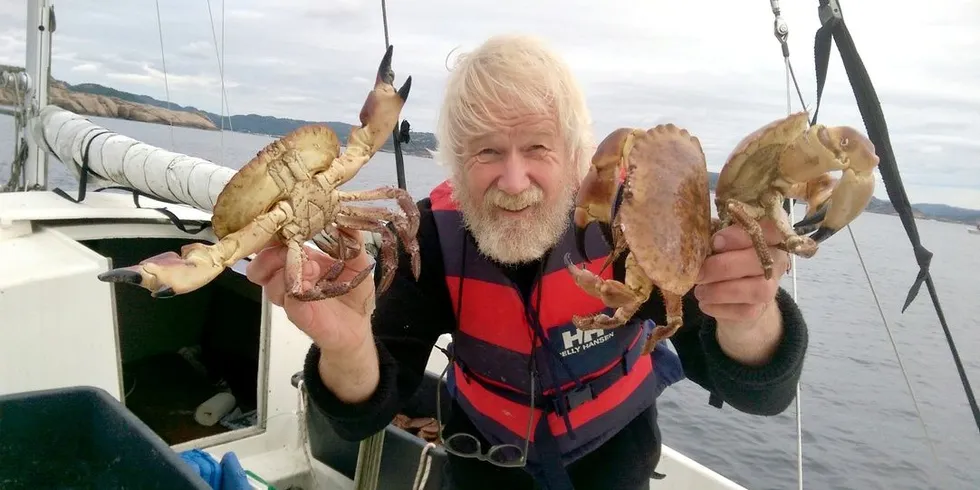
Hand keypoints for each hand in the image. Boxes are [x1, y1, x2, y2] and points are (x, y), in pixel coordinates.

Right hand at [245, 233, 376, 356]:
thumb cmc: (354, 291)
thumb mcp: (359, 260)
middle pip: (261, 264)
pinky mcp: (300, 316)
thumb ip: (353, 239)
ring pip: (270, 283)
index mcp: (302, 258)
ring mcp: (292, 297)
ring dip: (286, 271)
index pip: (276, 243)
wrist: (359, 326)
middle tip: (288, 248)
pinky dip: (295, 291)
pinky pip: (289, 302)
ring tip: (311, 268)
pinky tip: (310, 285)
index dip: (273, 233)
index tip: (279, 220)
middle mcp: (291, 277)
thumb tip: (346, 215)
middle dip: (269, 253)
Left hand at [694, 219, 788, 327]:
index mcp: (769, 236)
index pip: (770, 228)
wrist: (732, 295)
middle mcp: (776, 259)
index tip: (715, 242)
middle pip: (759, 260)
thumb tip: (702, 237)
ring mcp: (771, 286)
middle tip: (698, 273)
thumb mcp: (720, 241)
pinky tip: (705, 303)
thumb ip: (715, 234)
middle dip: (722, 266)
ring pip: (756, 289)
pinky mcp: (760, 309)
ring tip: (700, 291)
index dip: (741, 235)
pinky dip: (719, 307)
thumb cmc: (724, 257)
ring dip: (720, 290)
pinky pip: (744, 311)